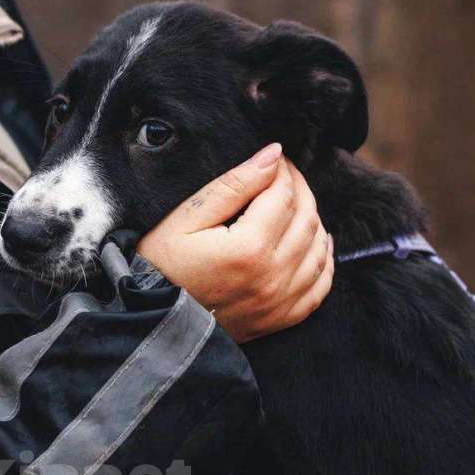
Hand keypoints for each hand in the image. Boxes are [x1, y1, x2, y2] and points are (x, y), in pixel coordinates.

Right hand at [136, 143, 332, 341]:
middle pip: (307, 219)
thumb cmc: (161, 264)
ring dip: (314, 220)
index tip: (277, 159)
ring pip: (318, 250)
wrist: (151, 318)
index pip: (283, 195)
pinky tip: (316, 244)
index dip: (283, 171)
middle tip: (286, 176)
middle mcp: (272, 277)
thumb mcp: (186, 217)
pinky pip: (319, 288)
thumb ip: (232, 185)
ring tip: (296, 204)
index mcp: (249, 248)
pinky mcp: (278, 319)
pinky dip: (324, 261)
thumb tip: (273, 155)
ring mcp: (278, 302)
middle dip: (300, 189)